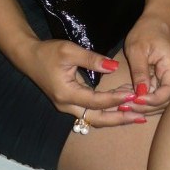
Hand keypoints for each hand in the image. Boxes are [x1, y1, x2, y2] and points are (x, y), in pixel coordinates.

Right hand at [18, 38, 145, 127]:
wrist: (29, 56)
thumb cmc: (48, 51)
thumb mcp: (70, 51)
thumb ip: (92, 59)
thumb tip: (114, 66)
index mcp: (66, 94)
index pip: (96, 101)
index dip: (115, 99)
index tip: (133, 94)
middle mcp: (67, 105)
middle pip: (97, 118)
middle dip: (119, 118)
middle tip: (140, 116)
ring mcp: (67, 106)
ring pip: (94, 118)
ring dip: (114, 116)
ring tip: (135, 113)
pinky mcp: (70, 102)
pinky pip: (91, 111)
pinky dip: (106, 110)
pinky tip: (120, 105)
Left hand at [122, 11, 169, 115]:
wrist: (157, 19)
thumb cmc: (146, 30)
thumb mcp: (137, 49)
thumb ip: (140, 72)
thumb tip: (140, 94)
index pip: (169, 91)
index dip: (153, 100)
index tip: (135, 99)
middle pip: (166, 99)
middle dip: (146, 106)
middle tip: (124, 106)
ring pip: (162, 98)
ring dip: (144, 103)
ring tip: (124, 102)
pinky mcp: (166, 75)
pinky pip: (157, 90)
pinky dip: (144, 96)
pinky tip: (129, 94)